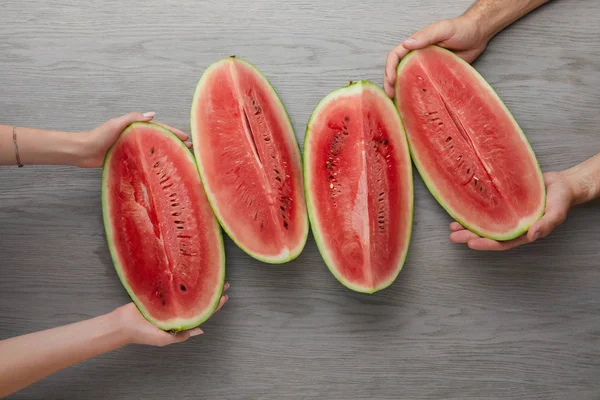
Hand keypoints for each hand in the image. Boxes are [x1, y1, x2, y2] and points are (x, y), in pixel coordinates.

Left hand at [76, 112, 192, 167]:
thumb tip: (153, 115)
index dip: (173, 132)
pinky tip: (162, 170)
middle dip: (174, 143)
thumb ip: (133, 118)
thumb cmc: (98, 136)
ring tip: (180, 159)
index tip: (186, 137)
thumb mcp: (116, 123)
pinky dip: (154, 164)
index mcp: (136, 127)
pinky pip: (145, 161)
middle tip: (189, 148)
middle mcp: (136, 137)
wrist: (83, 151)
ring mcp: (133, 148)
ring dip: (167, 153)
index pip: (159, 129)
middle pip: (160, 139)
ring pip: (154, 150)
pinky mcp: (128, 159)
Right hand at [116, 282, 229, 346]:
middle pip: (198, 299)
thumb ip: (181, 336)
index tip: (224, 296)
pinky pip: (173, 285)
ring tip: (212, 275)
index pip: (202, 312)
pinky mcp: (161, 292)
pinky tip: (192, 273)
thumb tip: (201, 330)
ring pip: (188, 291)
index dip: (214, 304)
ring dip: (200, 283)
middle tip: (224, 282)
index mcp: (181, 321)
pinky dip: (182, 280)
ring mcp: (170, 301)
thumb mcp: (164, 339)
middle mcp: (178, 310)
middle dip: (211, 291)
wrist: (123, 324)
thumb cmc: (143, 335)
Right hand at [384, 14, 490, 96]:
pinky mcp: (435, 76)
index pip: (395, 56)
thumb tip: (406, 44)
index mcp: (415, 45)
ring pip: (407, 80)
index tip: (392, 81)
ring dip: (400, 91)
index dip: (390, 68)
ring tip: (397, 103)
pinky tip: (414, 104)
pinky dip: (416, 95)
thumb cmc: (461, 28)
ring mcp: (425, 67)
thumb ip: (426, 36)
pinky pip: (422, 86)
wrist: (478, 36)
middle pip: (397, 71)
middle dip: (390, 83)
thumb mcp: (443, 29)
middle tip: (391, 96)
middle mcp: (417, 57)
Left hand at [449, 172, 573, 250]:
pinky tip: (461, 208)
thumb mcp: (557, 212)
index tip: (470, 243)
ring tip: (452, 226)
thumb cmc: (561, 199)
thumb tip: (532, 236)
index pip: (501, 242)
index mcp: (522, 232)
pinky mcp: (503, 200)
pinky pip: (486, 207)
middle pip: (487, 234)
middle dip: (469, 236)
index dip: (486, 244)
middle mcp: (511, 225)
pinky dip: (474, 209)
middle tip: (453, 236)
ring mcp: (506, 213)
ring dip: (467, 225)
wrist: (562, 183)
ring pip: (483, 222)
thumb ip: (546, 224)